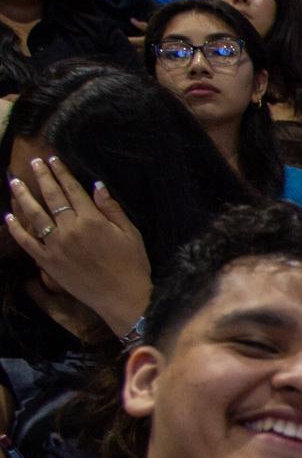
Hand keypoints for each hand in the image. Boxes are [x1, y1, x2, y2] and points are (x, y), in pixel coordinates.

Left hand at [4, 156, 150, 334]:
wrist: (122, 298)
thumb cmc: (133, 265)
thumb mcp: (131, 234)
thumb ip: (112, 209)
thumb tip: (97, 186)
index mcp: (92, 220)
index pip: (72, 190)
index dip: (62, 173)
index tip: (53, 160)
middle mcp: (70, 229)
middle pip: (52, 197)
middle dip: (42, 177)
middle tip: (34, 163)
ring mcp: (56, 245)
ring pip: (35, 214)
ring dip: (23, 196)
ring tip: (15, 182)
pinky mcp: (47, 261)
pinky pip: (27, 241)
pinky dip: (16, 228)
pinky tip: (8, 216)